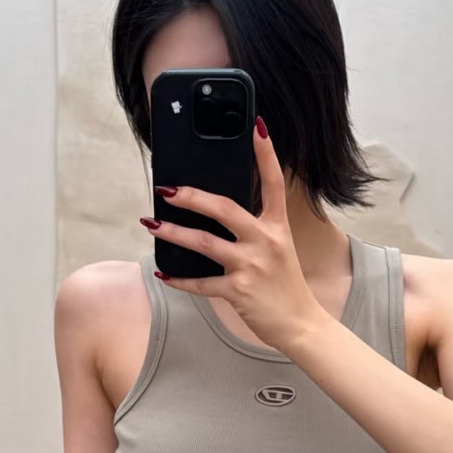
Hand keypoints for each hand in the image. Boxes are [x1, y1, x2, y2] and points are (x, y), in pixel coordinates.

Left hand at [139, 116, 324, 353]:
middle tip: (167, 190)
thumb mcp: (280, 251)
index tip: (256, 126)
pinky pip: (201, 283)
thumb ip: (256, 231)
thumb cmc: (286, 287)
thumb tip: (218, 216)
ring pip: (204, 243)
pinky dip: (179, 279)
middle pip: (224, 208)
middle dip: (191, 197)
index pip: (274, 183)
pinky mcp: (238, 291)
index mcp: (277, 227)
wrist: (301, 326)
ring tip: (151, 224)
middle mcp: (265, 241)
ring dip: (173, 232)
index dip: (266, 153)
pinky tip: (163, 272)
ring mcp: (251, 266)